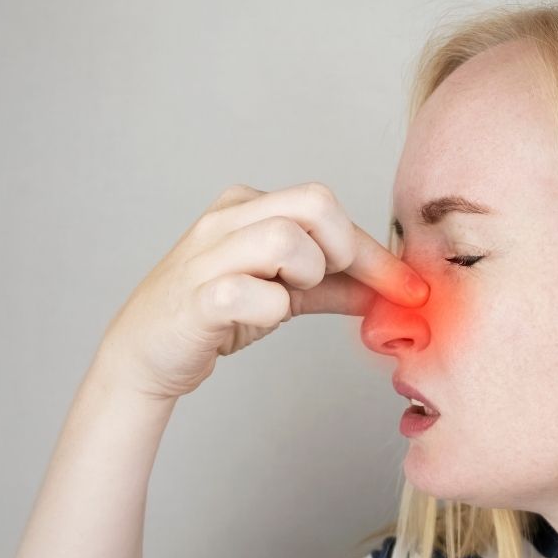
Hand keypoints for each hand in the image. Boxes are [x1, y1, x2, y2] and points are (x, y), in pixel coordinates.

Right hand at [94, 181, 427, 400]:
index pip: (329, 209)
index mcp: (249, 206)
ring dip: (306, 276)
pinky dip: (272, 310)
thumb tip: (392, 291)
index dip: (376, 252)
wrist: (146, 354)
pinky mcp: (197, 297)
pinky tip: (259, 318)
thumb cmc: (214, 314)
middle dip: (344, 250)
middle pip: (316, 203)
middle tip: (330, 285)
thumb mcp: (283, 292)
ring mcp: (208, 254)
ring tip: (285, 297)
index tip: (412, 288)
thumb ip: (334, 285)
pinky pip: (256, 294)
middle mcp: (226, 219)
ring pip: (287, 240)